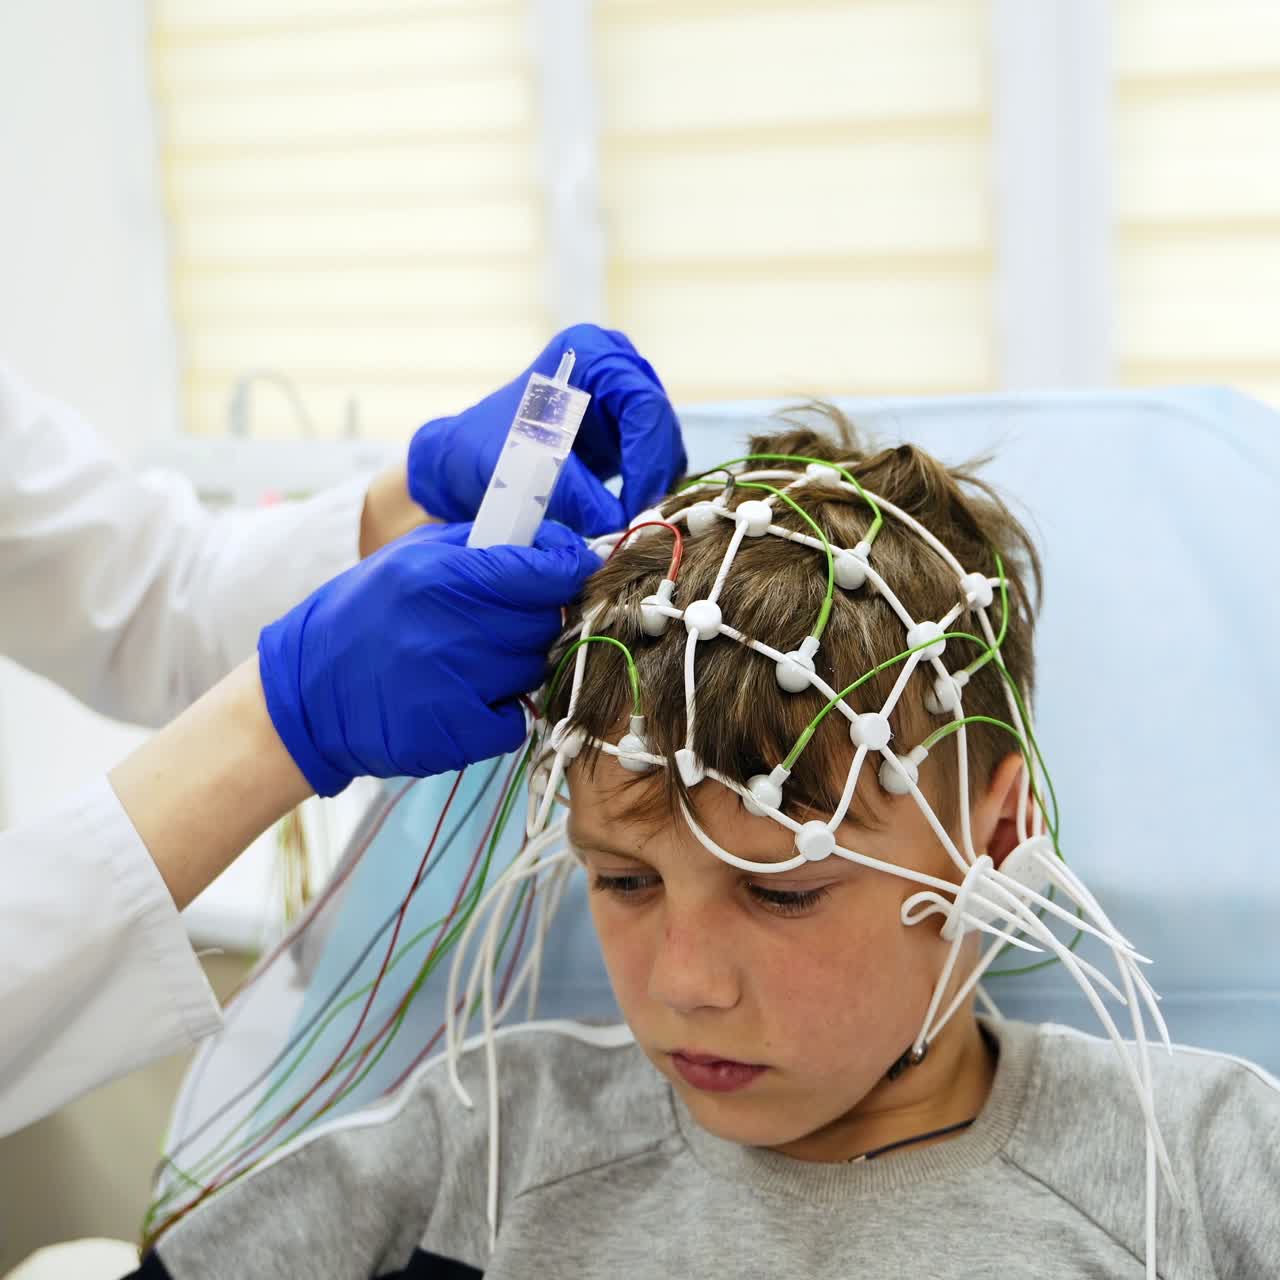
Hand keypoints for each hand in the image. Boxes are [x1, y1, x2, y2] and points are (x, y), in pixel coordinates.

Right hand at [257, 521, 598, 795]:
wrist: (304, 696)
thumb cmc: (364, 617)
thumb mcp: (410, 558)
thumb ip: (482, 544)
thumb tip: (554, 543)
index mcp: (438, 575)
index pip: (542, 570)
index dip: (568, 569)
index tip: (573, 571)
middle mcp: (448, 628)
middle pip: (545, 621)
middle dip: (538, 620)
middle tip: (504, 623)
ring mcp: (453, 685)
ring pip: (535, 669)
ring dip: (518, 665)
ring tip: (473, 660)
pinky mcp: (454, 734)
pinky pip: (516, 721)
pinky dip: (502, 713)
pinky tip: (467, 700)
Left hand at [407, 324, 685, 536]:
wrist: (467, 460)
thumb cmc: (483, 449)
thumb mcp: (520, 468)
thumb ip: (570, 493)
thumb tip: (615, 523)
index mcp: (589, 351)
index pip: (642, 404)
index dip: (647, 458)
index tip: (635, 506)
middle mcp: (617, 365)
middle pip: (660, 425)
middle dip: (652, 476)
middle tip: (635, 523)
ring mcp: (626, 396)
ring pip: (664, 447)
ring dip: (650, 487)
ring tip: (624, 524)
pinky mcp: (628, 431)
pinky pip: (653, 463)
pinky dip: (643, 490)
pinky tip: (622, 515)